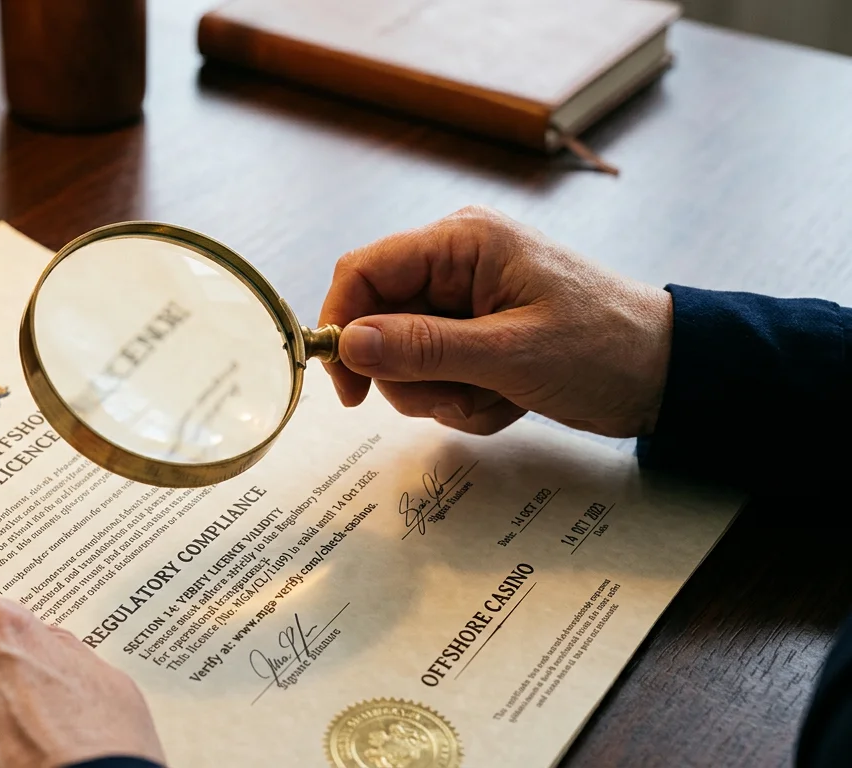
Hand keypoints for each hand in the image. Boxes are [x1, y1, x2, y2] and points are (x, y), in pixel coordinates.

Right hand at [319, 206, 672, 437]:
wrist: (669, 374)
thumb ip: (423, 348)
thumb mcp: (511, 353)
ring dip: (443, 394)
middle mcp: (456, 264)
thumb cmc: (607, 347)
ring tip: (498, 395)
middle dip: (412, 376)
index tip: (347, 385)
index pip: (364, 271)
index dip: (342, 326)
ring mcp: (464, 302)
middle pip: (379, 324)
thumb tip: (349, 344)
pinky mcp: (475, 336)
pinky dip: (465, 400)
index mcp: (462, 242)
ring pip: (403, 360)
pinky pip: (435, 377)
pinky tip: (509, 399)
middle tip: (460, 393)